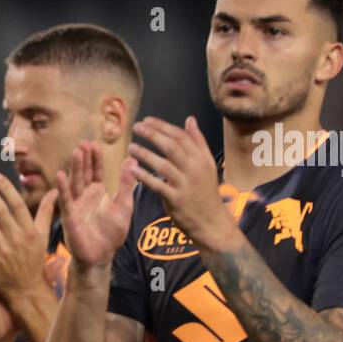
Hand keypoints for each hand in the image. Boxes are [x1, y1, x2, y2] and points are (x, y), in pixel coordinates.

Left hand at [0, 173, 56, 306]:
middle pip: (0, 211)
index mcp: (30, 231)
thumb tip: (55, 191)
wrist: (26, 289)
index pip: (17, 204)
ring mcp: (2, 250)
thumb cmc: (34, 260)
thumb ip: (46, 212)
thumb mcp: (43, 235)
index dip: (6, 188)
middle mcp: (16, 239)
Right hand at [54, 141, 136, 270]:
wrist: (101, 256)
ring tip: (76, 152)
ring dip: (75, 168)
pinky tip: (60, 175)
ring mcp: (76, 205)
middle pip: (83, 173)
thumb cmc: (111, 233)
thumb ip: (126, 185)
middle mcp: (85, 196)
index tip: (94, 144)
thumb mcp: (123, 205)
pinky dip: (63, 188)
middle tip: (83, 142)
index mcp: (97, 192)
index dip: (95, 159)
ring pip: (75, 183)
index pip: (96, 171)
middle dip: (83, 159)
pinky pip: (66, 200)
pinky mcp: (70, 216)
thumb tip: (132, 160)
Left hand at [127, 116, 242, 252]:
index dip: (162, 126)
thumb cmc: (205, 191)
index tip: (147, 120)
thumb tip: (190, 119)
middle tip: (136, 127)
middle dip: (152, 134)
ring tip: (131, 147)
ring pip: (163, 165)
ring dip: (145, 154)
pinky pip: (157, 185)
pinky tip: (132, 168)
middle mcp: (195, 169)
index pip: (181, 136)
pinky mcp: (176, 200)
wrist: (212, 222)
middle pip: (171, 147)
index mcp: (201, 158)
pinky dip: (144, 176)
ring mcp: (185, 185)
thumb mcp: (207, 164)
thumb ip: (197, 142)